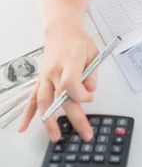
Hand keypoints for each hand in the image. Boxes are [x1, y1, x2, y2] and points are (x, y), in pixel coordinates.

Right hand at [18, 14, 98, 142]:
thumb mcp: (93, 52)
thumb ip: (92, 73)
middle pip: (61, 96)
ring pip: (44, 100)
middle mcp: (55, 70)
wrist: (61, 30)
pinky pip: (33, 98)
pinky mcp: (41, 80)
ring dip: (48, 120)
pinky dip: (28, 113)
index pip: (71, 83)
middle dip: (74, 117)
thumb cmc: (79, 41)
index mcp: (69, 61)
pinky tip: (24, 127)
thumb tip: (90, 91)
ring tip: (55, 136)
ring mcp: (45, 76)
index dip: (81, 94)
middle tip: (85, 133)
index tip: (89, 98)